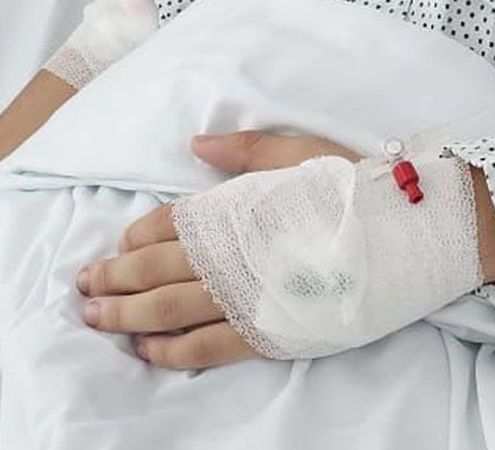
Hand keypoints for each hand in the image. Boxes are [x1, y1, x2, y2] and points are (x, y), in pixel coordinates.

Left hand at [76, 130, 352, 370]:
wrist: (411, 233)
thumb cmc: (361, 187)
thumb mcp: (305, 153)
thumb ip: (247, 150)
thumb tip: (194, 146)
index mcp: (236, 207)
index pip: (165, 224)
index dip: (134, 237)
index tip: (120, 246)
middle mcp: (230, 253)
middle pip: (152, 269)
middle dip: (111, 278)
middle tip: (83, 286)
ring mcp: (245, 295)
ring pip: (165, 309)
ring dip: (123, 315)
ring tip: (95, 318)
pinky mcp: (265, 331)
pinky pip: (202, 346)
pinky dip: (167, 349)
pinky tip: (145, 349)